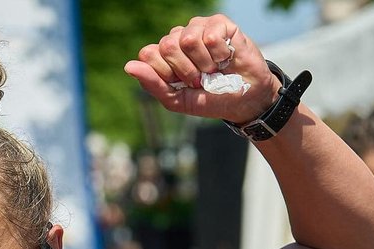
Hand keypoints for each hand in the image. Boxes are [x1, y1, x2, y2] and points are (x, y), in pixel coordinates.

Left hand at [124, 15, 278, 124]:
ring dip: (204, 63)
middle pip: (167, 45)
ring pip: (188, 38)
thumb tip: (128, 66)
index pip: (148, 54)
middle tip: (199, 79)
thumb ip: (153, 84)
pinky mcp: (219, 24)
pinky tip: (226, 58)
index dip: (166, 73)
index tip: (181, 85)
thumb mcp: (177, 100)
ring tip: (213, 69)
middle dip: (185, 70)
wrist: (244, 99)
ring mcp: (198, 28)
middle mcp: (178, 38)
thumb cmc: (210, 99)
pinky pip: (210, 35)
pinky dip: (219, 54)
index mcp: (164, 56)